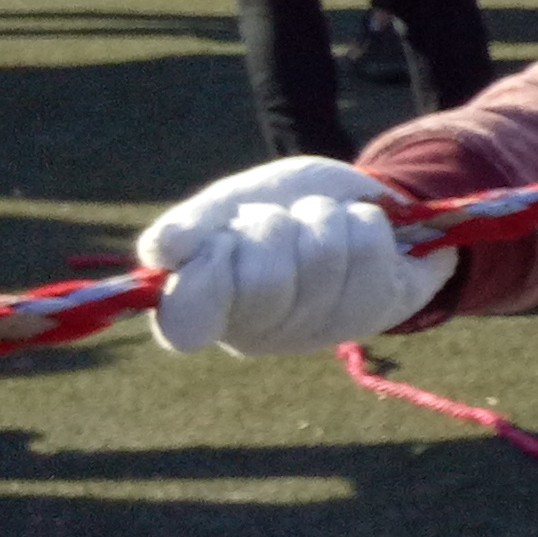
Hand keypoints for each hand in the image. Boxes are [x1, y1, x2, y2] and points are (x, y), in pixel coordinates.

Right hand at [138, 156, 453, 355]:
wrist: (353, 202)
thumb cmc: (275, 209)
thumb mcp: (226, 206)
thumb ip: (191, 227)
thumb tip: (162, 251)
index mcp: (203, 312)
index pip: (184, 322)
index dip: (207, 272)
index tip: (219, 241)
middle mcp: (258, 333)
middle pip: (264, 276)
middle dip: (273, 225)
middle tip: (278, 224)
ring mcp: (319, 329)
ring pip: (322, 252)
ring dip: (321, 218)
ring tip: (319, 226)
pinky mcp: (376, 311)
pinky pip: (368, 244)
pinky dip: (361, 219)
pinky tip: (356, 234)